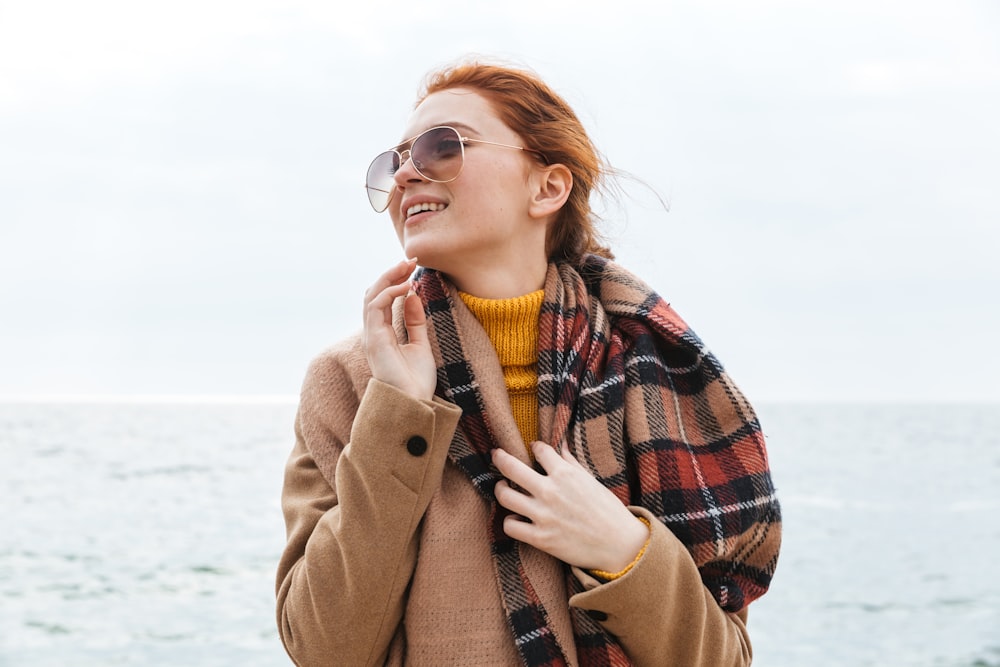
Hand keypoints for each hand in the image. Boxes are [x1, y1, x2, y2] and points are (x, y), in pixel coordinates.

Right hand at [362, 258, 436, 401]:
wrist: (413, 403)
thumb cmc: (416, 381)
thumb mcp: (420, 345)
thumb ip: (415, 322)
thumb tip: (414, 296)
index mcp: (382, 334)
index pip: (383, 300)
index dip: (395, 281)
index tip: (412, 268)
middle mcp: (373, 333)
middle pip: (373, 294)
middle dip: (390, 274)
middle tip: (409, 260)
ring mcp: (371, 336)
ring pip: (371, 296)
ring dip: (389, 278)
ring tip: (407, 267)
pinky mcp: (374, 339)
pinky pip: (376, 307)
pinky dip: (389, 292)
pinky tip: (406, 286)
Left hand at [492, 442, 649, 571]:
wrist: (620, 545)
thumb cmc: (608, 511)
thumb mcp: (592, 481)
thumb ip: (572, 463)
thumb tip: (561, 445)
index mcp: (565, 473)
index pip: (539, 450)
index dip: (535, 448)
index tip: (534, 449)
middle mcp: (550, 491)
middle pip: (510, 467)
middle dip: (500, 458)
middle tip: (497, 455)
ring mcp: (543, 515)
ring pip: (504, 496)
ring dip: (501, 489)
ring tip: (503, 488)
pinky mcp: (540, 538)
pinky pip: (510, 525)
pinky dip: (510, 521)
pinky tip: (516, 518)